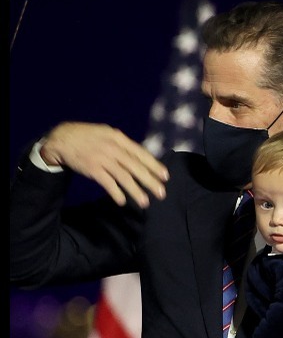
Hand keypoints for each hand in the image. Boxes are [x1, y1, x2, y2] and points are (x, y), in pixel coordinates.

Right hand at [40, 122, 168, 207]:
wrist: (61, 139)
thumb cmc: (88, 137)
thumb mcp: (107, 134)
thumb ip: (123, 145)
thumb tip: (141, 157)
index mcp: (119, 138)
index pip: (140, 153)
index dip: (154, 165)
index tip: (165, 176)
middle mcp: (113, 148)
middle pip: (135, 166)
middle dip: (150, 181)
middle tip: (161, 193)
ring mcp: (102, 158)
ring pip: (124, 176)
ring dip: (135, 191)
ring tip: (144, 202)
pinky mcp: (92, 168)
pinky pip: (107, 183)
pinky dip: (116, 192)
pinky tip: (122, 201)